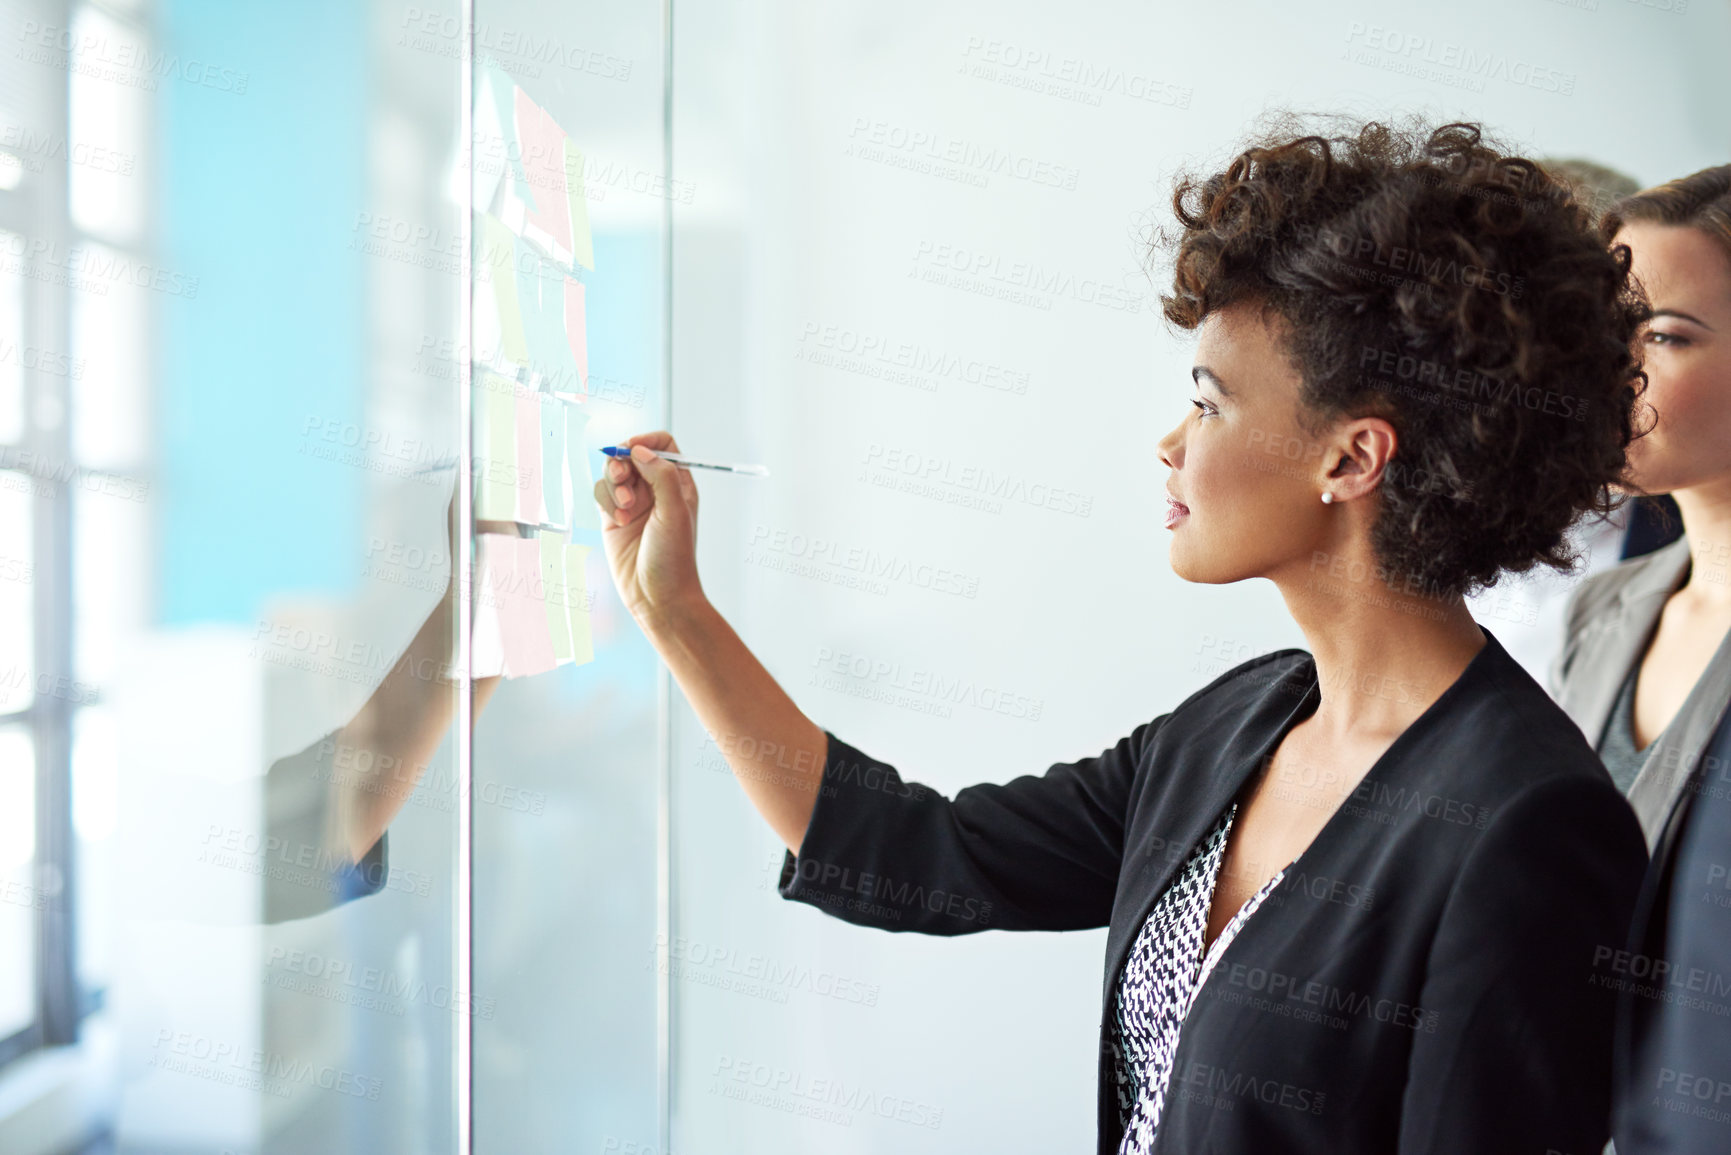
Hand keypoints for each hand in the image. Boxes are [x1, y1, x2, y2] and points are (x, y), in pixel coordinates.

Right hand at [593, 431, 704, 628]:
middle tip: (622, 478)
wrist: (657, 597)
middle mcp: (655, 490)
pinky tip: (618, 522)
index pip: (663, 445)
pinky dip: (606, 502)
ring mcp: (633, 503)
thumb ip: (661, 475)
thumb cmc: (674, 559)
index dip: (646, 441)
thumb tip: (641, 450)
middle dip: (622, 462)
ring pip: (613, 473)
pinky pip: (601, 493)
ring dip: (614, 486)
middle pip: (632, 454)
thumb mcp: (675, 512)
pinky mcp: (613, 517)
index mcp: (678, 483)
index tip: (632, 448)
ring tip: (625, 510)